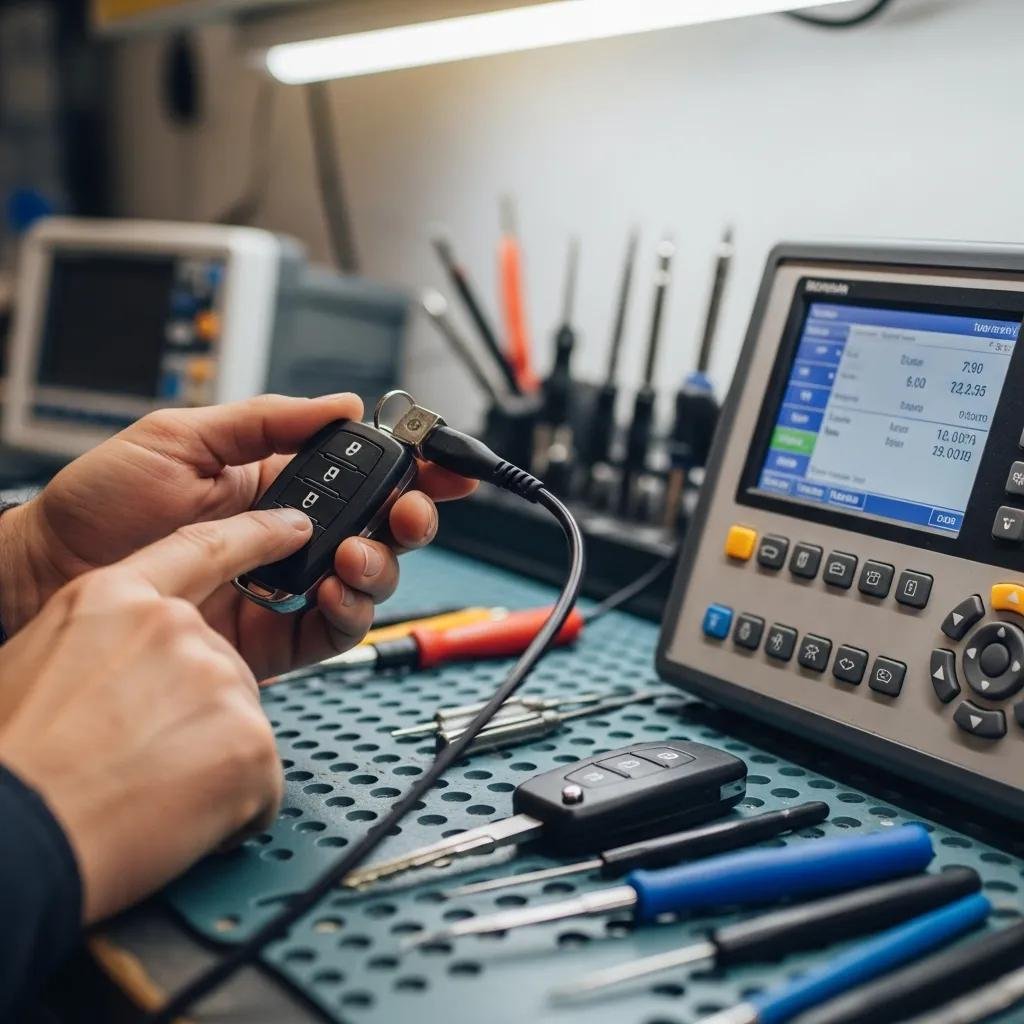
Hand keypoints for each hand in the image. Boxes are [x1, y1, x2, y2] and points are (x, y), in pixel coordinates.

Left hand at [0, 394, 474, 678]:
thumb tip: (340, 404)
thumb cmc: (101, 502)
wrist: (49, 574)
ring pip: (368, 579)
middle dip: (413, 516)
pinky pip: (334, 629)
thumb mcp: (181, 437)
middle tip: (410, 510)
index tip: (446, 462)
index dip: (412, 466)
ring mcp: (286, 584)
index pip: (363, 471)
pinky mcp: (274, 635)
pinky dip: (351, 612)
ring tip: (356, 554)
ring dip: (383, 564)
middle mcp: (292, 533)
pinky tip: (337, 592)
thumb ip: (266, 421)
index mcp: (278, 480)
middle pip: (382, 526)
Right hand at [0, 507, 312, 922]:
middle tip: (139, 758)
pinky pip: (261, 781)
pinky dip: (231, 809)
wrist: (14, 838)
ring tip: (145, 792)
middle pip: (222, 665)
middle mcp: (172, 627)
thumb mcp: (33, 663)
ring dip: (208, 765)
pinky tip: (175, 819)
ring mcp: (218, 679)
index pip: (202, 549)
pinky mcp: (251, 740)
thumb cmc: (12, 765)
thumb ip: (103, 643)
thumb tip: (126, 666)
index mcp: (113, 599)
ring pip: (241, 724)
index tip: (292, 527)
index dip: (254, 537)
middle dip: (196, 715)